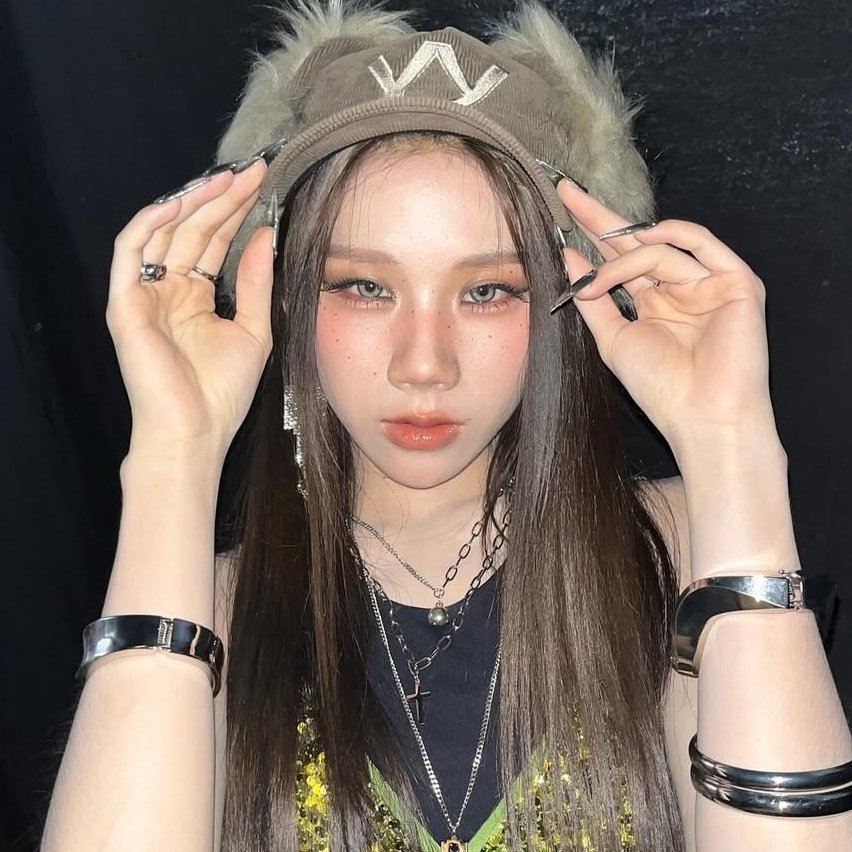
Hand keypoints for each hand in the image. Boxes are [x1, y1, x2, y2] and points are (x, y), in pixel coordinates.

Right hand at [106, 160, 273, 457]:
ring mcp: (144, 294)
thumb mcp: (254, 329)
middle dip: (222, 198)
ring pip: (163, 231)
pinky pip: (130, 251)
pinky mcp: (124, 302)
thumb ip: (256, 282)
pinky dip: (150, 223)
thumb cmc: (222, 391)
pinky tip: (181, 202)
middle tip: (253, 170)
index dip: (237, 211)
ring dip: (192, 202)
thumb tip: (266, 234)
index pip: (214, 241)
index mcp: (195, 296)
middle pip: (193, 230)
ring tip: (228, 178)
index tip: (264, 183)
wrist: (196, 430)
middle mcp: (168, 289)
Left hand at [555, 180, 774, 450]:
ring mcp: (708, 282)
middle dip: (600, 219)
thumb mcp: (613, 340)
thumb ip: (594, 298)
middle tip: (565, 192)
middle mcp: (679, 288)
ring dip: (622, 261)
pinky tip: (640, 238)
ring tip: (596, 282)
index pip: (619, 259)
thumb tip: (568, 257)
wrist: (702, 417)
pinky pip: (700, 244)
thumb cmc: (660, 388)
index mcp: (654, 302)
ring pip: (659, 250)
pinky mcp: (735, 281)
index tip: (559, 207)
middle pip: (637, 243)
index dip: (592, 234)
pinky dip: (670, 237)